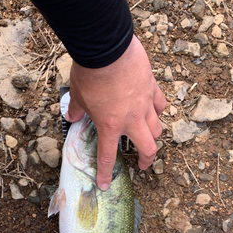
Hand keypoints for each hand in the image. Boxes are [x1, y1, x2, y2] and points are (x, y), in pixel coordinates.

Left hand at [65, 35, 166, 189]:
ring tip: (148, 137)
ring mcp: (145, 103)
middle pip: (148, 148)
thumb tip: (71, 117)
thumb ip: (76, 110)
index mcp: (110, 125)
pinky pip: (160, 104)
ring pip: (157, 128)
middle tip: (143, 164)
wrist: (106, 47)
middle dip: (146, 160)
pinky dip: (157, 109)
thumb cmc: (89, 73)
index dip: (106, 174)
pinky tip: (153, 109)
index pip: (108, 157)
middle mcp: (131, 119)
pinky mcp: (152, 87)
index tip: (106, 185)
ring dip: (153, 136)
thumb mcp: (77, 95)